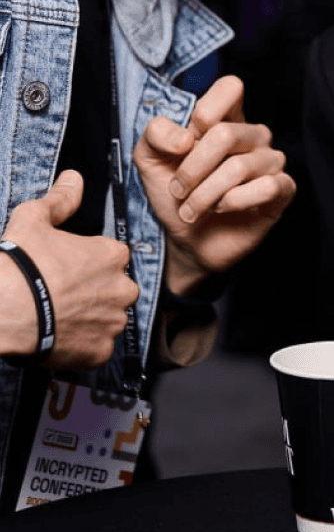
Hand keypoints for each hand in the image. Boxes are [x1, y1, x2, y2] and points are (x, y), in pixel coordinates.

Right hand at [0, 170, 138, 367]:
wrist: (2, 313)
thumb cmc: (20, 265)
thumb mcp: (35, 218)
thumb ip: (61, 198)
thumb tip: (74, 178)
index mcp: (113, 255)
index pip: (113, 256)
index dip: (90, 262)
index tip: (69, 268)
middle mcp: (122, 288)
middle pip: (117, 288)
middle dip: (97, 291)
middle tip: (64, 294)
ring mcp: (112, 323)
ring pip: (109, 319)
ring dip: (92, 318)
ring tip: (60, 316)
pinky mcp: (100, 353)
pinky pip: (97, 348)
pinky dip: (83, 345)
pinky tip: (60, 336)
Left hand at [133, 76, 295, 293]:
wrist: (185, 241)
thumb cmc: (173, 194)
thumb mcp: (150, 160)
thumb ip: (156, 134)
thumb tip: (185, 137)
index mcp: (225, 118)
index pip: (230, 87)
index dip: (204, 111)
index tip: (183, 144)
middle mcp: (252, 135)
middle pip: (225, 134)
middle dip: (191, 169)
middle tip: (178, 190)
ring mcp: (270, 161)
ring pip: (240, 167)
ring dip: (205, 194)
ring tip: (192, 208)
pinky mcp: (282, 190)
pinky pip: (267, 187)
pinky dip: (234, 202)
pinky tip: (222, 209)